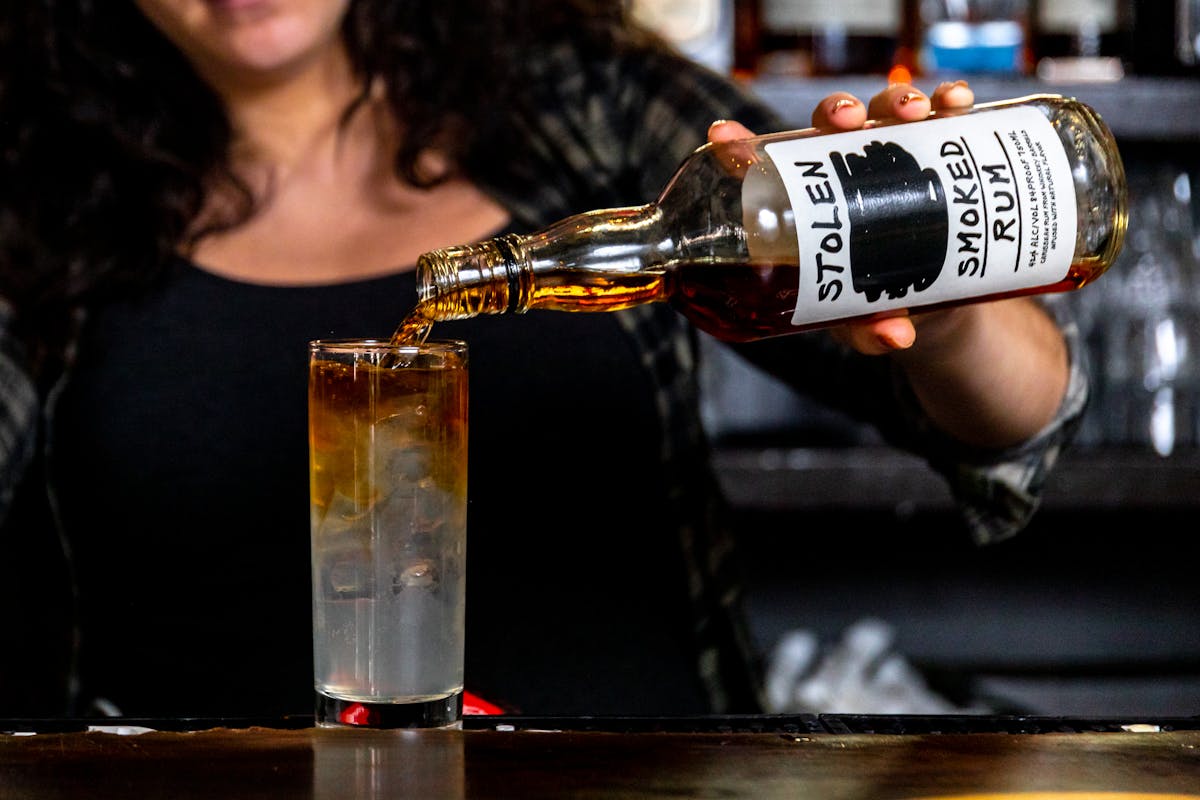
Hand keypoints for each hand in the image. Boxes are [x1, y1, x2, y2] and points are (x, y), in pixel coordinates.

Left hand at [708, 81, 976, 355]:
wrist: (928, 302)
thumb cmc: (871, 305)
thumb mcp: (861, 320)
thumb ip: (869, 329)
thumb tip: (896, 336)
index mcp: (807, 201)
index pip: (766, 164)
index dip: (740, 144)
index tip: (722, 135)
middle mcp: (844, 167)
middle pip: (831, 124)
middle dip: (838, 110)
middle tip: (849, 121)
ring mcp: (889, 156)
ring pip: (885, 112)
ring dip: (897, 101)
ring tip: (916, 113)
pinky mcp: (935, 154)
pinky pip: (941, 120)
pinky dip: (949, 102)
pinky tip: (958, 101)